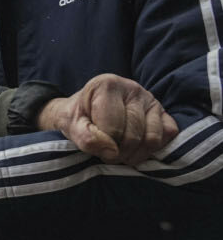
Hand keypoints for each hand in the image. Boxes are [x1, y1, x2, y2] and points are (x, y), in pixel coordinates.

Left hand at [38, 74, 178, 165]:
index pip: (112, 127)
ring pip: (152, 139)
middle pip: (133, 135)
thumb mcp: (70, 125)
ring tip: (119, 153)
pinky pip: (168, 136)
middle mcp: (132, 88)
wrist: (85, 111)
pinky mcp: (164, 113)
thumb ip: (86, 138)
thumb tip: (112, 153)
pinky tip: (135, 148)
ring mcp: (151, 100)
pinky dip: (152, 149)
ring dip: (135, 155)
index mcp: (107, 85)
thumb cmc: (78, 117)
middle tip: (107, 154)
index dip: (103, 144)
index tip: (94, 144)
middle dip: (118, 153)